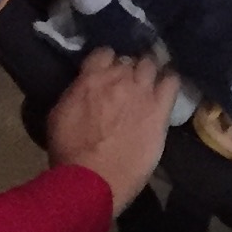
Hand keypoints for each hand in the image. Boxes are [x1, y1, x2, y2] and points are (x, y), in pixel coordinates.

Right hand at [47, 48, 176, 210]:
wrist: (92, 178)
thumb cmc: (69, 152)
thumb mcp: (59, 115)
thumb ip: (76, 94)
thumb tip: (84, 88)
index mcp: (91, 78)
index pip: (104, 53)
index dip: (107, 61)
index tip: (108, 71)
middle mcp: (119, 79)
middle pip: (130, 60)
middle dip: (129, 69)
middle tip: (128, 83)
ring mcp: (142, 92)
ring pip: (151, 66)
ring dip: (148, 72)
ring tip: (149, 83)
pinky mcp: (160, 109)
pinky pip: (172, 83)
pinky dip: (170, 80)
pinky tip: (168, 86)